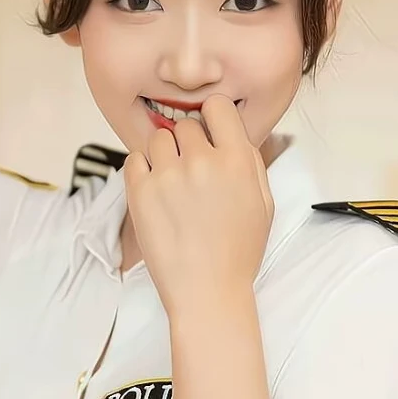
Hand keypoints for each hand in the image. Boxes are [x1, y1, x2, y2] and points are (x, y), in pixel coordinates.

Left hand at [122, 95, 274, 317]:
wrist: (207, 292)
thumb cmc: (237, 252)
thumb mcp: (263, 204)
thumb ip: (249, 162)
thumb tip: (232, 132)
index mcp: (237, 161)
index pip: (217, 106)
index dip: (212, 119)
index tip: (210, 135)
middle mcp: (202, 162)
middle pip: (186, 125)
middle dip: (188, 145)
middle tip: (192, 175)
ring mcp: (168, 176)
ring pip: (158, 139)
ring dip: (164, 156)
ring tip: (173, 186)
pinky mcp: (140, 193)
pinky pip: (134, 160)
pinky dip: (142, 171)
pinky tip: (156, 193)